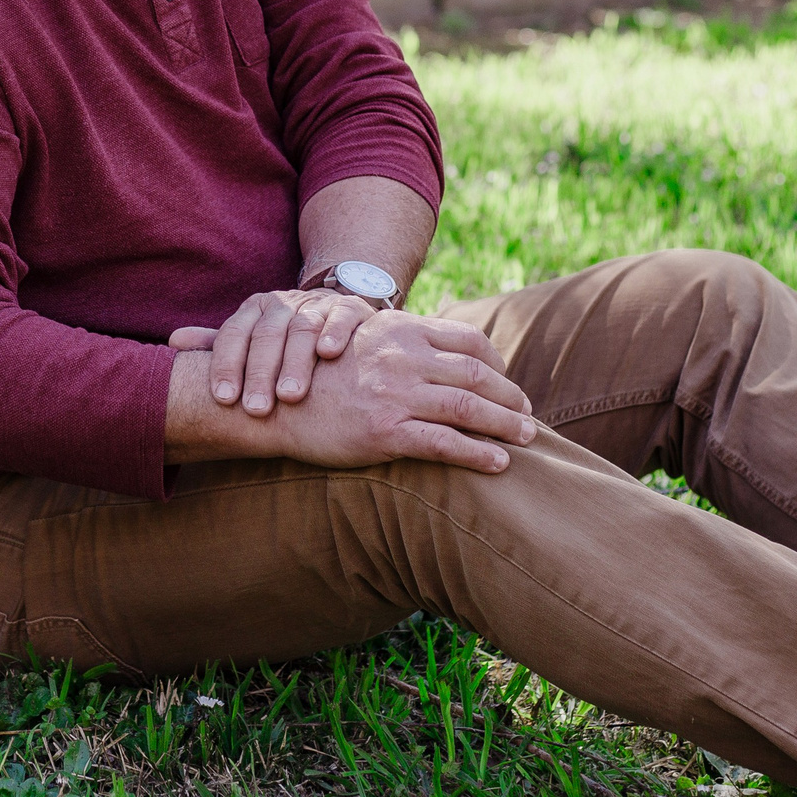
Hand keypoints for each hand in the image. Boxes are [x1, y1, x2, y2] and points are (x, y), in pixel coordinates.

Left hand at [170, 288, 380, 414]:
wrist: (336, 310)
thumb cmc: (286, 339)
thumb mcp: (252, 340)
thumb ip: (218, 345)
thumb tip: (172, 343)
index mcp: (254, 310)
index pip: (234, 334)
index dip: (226, 365)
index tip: (223, 399)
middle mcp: (283, 303)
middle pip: (267, 335)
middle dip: (260, 373)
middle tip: (256, 409)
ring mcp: (318, 304)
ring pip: (303, 328)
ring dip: (295, 362)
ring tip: (290, 396)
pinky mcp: (351, 308)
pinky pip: (343, 316)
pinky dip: (335, 332)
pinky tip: (328, 354)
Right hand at [170, 309, 536, 472]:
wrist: (268, 401)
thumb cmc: (312, 377)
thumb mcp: (355, 344)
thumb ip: (393, 344)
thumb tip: (426, 357)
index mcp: (399, 332)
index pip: (468, 341)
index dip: (497, 362)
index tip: (508, 382)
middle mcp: (403, 358)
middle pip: (478, 374)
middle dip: (509, 397)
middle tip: (528, 416)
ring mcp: (396, 395)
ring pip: (470, 409)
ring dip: (506, 426)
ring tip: (526, 440)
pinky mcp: (386, 432)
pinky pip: (446, 444)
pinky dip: (479, 455)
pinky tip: (498, 464)